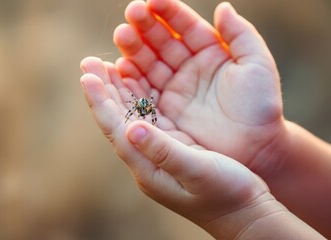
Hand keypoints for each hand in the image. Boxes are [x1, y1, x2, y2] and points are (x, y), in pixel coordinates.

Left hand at [79, 62, 270, 233]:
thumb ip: (164, 152)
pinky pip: (148, 118)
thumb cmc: (226, 195)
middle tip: (89, 62)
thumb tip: (131, 129)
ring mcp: (157, 154)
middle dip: (103, 91)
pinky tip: (137, 84)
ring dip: (118, 91)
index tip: (87, 75)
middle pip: (117, 120)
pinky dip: (139, 98)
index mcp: (148, 167)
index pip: (116, 129)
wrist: (243, 213)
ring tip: (106, 67)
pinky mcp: (170, 148)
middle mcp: (146, 160)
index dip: (101, 101)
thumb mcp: (197, 172)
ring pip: (130, 117)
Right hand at [113, 0, 284, 170]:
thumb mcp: (258, 66)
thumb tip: (223, 7)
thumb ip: (242, 35)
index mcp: (211, 51)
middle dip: (145, 27)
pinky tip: (120, 67)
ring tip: (121, 35)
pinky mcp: (165, 111)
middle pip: (161, 41)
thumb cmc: (261, 107)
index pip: (186, 26)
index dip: (169, 12)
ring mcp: (175, 88)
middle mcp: (189, 67)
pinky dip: (130, 79)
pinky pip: (144, 91)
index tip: (152, 1)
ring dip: (133, 49)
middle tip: (131, 14)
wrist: (256, 149)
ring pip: (148, 63)